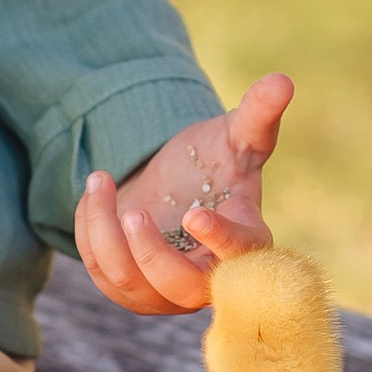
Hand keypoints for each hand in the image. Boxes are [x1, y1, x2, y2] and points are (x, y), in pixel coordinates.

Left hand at [74, 74, 293, 317]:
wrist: (174, 182)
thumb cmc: (215, 161)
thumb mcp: (237, 135)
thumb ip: (259, 113)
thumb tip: (281, 80)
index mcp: (247, 242)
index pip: (240, 256)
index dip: (219, 241)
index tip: (195, 213)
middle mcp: (209, 277)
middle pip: (181, 287)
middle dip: (151, 253)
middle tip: (134, 213)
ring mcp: (166, 292)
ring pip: (130, 284)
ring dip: (107, 235)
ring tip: (101, 179)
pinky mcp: (130, 290)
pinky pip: (101, 273)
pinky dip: (90, 232)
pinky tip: (95, 194)